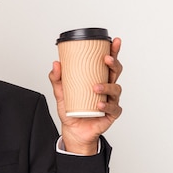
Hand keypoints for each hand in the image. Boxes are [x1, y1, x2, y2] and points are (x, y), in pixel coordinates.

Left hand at [49, 37, 122, 154]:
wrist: (73, 131)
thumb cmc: (71, 110)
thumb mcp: (60, 93)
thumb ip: (56, 79)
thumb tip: (56, 64)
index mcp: (98, 79)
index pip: (108, 63)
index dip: (113, 51)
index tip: (114, 41)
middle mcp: (107, 88)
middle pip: (116, 72)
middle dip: (114, 63)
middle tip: (106, 59)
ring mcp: (111, 100)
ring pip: (116, 89)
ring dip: (107, 86)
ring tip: (95, 88)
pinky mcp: (111, 114)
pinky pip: (113, 108)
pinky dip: (106, 105)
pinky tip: (99, 105)